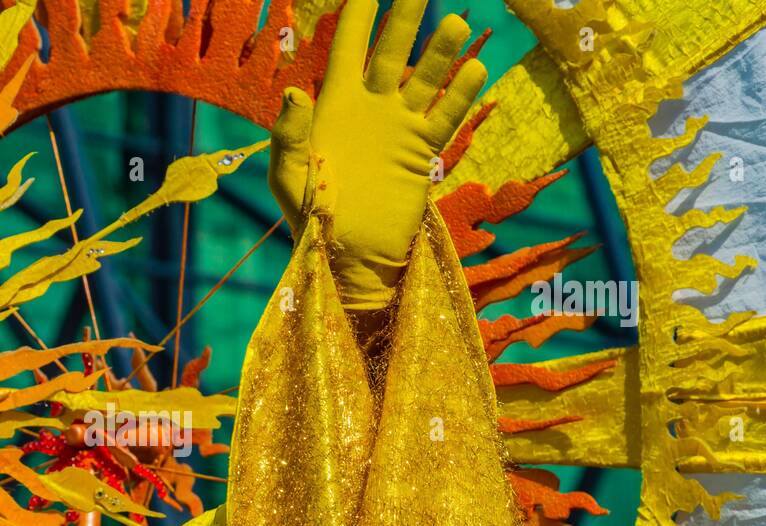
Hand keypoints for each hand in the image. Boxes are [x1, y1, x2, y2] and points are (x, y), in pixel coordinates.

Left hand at [268, 0, 486, 310]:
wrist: (349, 260)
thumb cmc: (309, 220)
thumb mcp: (289, 178)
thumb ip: (290, 134)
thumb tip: (296, 90)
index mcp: (332, 107)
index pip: (347, 46)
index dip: (358, 12)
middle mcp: (369, 109)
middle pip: (392, 49)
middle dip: (406, 14)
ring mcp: (398, 129)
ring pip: (425, 77)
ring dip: (441, 52)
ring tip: (456, 23)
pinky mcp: (421, 154)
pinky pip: (444, 116)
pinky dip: (460, 95)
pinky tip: (475, 71)